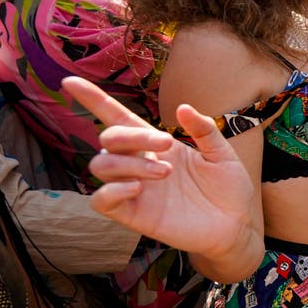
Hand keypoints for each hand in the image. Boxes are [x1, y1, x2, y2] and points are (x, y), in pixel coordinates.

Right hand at [61, 77, 260, 274]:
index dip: (94, 99)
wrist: (237, 226)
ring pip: (101, 166)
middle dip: (132, 137)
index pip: (117, 118)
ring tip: (165, 173)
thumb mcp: (222, 153)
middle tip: (166, 145)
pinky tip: (137, 188)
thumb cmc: (229, 189)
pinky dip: (112, 191)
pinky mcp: (134, 215)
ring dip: (129, 163)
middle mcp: (140, 164)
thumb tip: (182, 107)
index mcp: (157, 145)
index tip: (70, 81)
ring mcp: (135, 190)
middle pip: (109, 139)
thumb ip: (204, 130)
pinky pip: (101, 201)